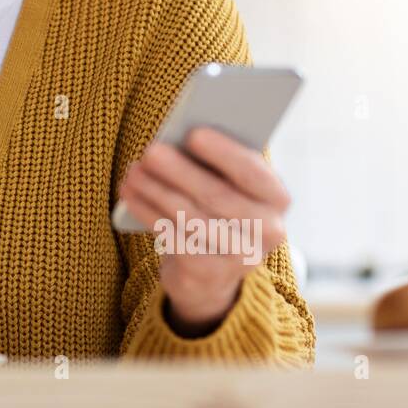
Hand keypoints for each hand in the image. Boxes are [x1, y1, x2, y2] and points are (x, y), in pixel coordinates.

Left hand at [117, 127, 289, 335]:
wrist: (212, 270)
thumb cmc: (217, 209)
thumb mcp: (226, 185)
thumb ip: (215, 164)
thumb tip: (178, 140)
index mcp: (276, 197)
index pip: (253, 173)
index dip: (223, 153)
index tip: (193, 133)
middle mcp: (268, 230)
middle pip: (217, 196)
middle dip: (179, 171)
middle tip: (150, 151)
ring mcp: (241, 257)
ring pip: (191, 217)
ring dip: (157, 191)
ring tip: (133, 172)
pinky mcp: (211, 274)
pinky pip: (175, 239)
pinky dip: (148, 213)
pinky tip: (131, 196)